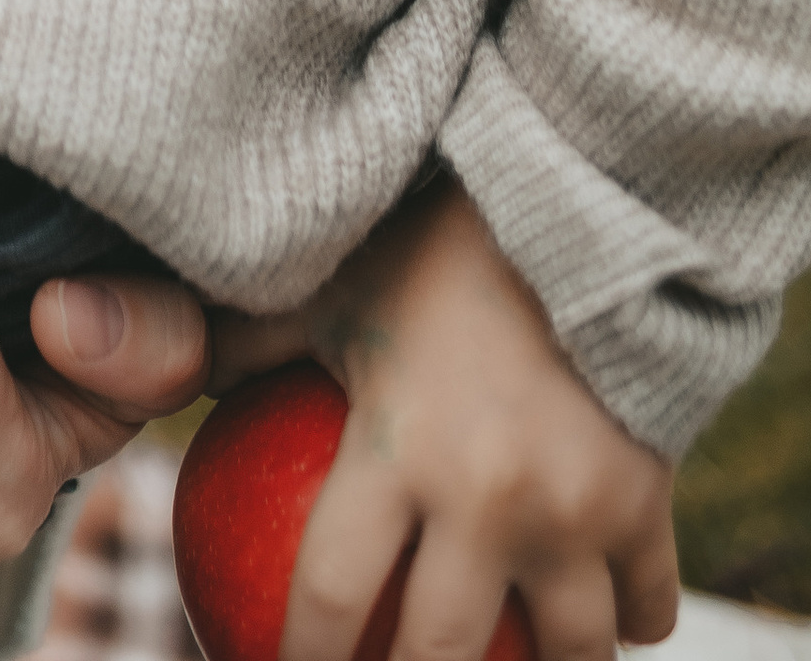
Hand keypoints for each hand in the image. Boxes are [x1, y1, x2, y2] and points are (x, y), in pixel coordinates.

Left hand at [210, 181, 678, 660]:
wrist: (579, 196)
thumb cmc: (434, 238)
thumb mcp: (331, 284)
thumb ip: (250, 340)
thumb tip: (163, 370)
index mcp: (396, 451)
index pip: (330, 598)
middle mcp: (486, 501)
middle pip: (440, 657)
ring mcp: (575, 512)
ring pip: (567, 657)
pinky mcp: (646, 502)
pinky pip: (645, 604)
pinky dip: (628, 626)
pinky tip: (605, 631)